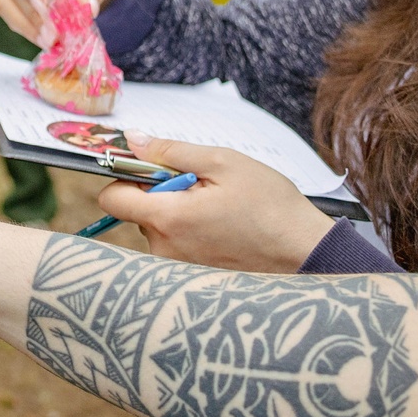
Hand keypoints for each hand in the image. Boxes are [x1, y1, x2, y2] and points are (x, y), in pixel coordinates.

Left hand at [90, 137, 335, 272]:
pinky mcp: (191, 276)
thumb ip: (170, 151)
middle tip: (202, 186)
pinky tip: (222, 227)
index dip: (125, 177)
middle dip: (161, 193)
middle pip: (137, 212)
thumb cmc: (269, 205)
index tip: (150, 168)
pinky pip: (175, 245)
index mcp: (167, 218)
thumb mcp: (222, 162)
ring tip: (218, 209)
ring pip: (158, 228)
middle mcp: (164, 249)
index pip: (112, 199)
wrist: (305, 252)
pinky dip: (191, 231)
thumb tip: (133, 140)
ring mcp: (177, 266)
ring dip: (178, 212)